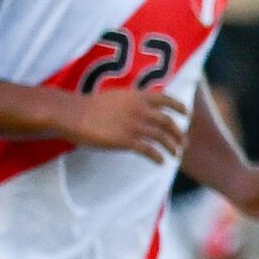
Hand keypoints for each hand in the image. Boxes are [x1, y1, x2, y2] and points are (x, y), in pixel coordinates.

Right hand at [67, 87, 190, 164]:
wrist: (72, 114)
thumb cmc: (88, 106)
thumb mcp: (115, 97)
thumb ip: (131, 102)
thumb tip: (141, 108)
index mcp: (137, 96)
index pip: (165, 99)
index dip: (178, 106)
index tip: (186, 114)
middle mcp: (139, 109)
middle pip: (168, 122)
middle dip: (179, 134)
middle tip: (184, 143)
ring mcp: (134, 125)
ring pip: (162, 138)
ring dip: (172, 147)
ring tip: (176, 155)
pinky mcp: (126, 141)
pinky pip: (149, 151)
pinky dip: (158, 157)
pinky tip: (160, 162)